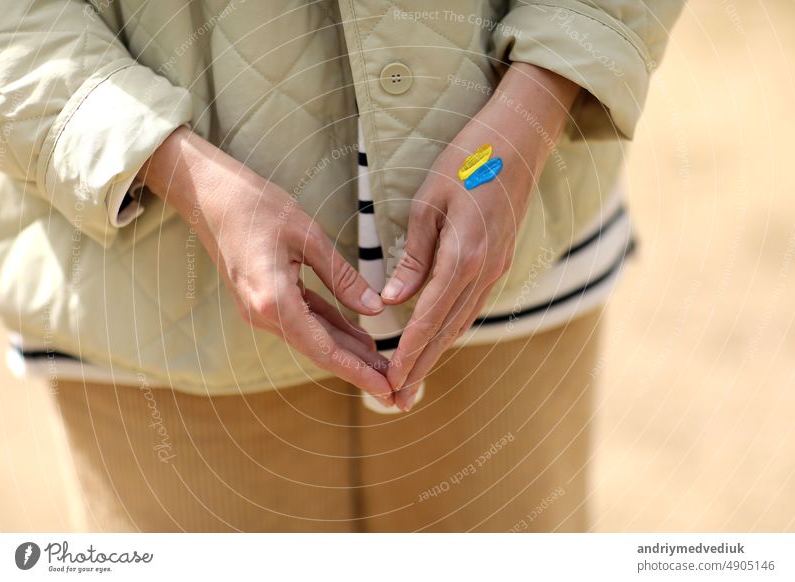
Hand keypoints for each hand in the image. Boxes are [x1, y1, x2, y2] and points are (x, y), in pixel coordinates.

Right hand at [140, 127, 394, 404]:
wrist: (210, 196)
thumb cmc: (257, 207)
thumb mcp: (309, 236)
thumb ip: (343, 277)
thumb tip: (375, 310)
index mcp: (274, 301)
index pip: (324, 349)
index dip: (358, 371)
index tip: (385, 388)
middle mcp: (263, 314)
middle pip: (320, 350)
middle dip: (358, 369)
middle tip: (394, 386)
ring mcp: (260, 310)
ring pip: (313, 337)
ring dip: (347, 350)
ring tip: (383, 363)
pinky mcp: (263, 300)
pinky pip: (303, 320)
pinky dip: (331, 328)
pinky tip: (358, 336)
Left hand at [382, 63, 579, 410]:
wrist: (519, 139)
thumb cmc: (466, 161)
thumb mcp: (428, 202)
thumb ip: (414, 256)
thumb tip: (394, 300)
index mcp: (464, 256)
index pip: (430, 316)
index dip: (409, 352)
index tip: (390, 379)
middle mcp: (485, 271)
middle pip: (448, 331)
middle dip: (422, 367)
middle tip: (398, 400)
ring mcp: (497, 268)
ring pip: (462, 323)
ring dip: (437, 354)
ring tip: (414, 382)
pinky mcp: (500, 262)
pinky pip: (471, 306)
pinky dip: (451, 330)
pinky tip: (437, 342)